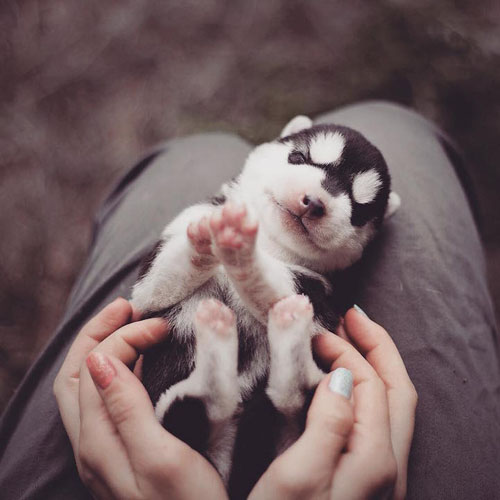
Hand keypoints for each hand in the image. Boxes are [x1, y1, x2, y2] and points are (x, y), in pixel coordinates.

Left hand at [53, 298, 227, 499]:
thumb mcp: (160, 458)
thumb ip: (125, 410)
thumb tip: (98, 359)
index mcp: (97, 442)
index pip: (94, 367)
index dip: (122, 337)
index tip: (160, 325)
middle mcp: (91, 443)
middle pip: (77, 373)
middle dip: (98, 332)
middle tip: (130, 307)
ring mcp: (104, 448)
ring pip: (88, 385)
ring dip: (105, 348)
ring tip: (132, 324)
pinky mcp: (121, 449)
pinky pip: (105, 399)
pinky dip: (118, 369)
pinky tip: (142, 363)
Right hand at [249, 307, 416, 499]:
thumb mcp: (300, 478)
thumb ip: (330, 424)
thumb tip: (342, 376)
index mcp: (375, 459)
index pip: (372, 384)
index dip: (348, 351)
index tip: (317, 331)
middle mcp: (389, 465)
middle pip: (395, 390)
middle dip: (375, 347)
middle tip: (349, 318)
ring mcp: (381, 475)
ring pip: (391, 406)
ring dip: (374, 366)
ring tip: (349, 340)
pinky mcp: (366, 480)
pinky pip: (378, 422)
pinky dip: (366, 391)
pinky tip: (343, 385)